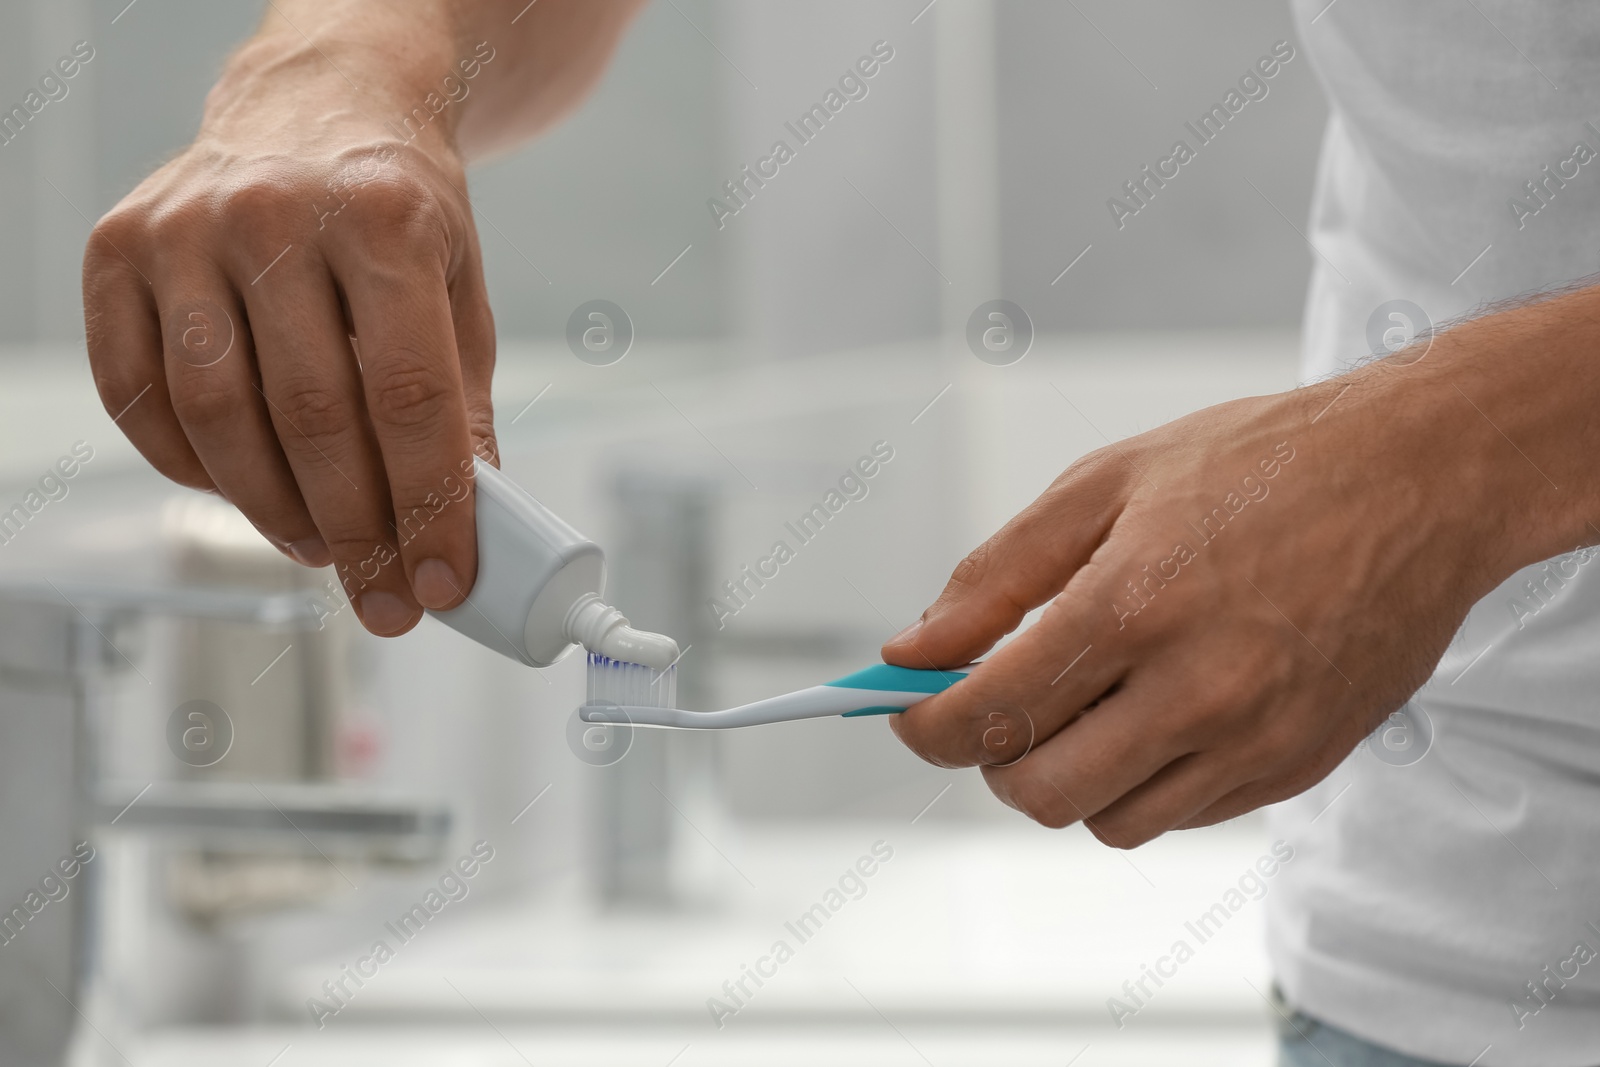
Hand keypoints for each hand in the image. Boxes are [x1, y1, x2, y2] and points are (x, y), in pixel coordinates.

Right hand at [83, 36, 494, 635]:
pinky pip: (138, 395)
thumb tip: (466, 526)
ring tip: (323, 551)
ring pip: (218, 416)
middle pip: (312, 418)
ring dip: (272, 511)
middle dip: (355, 531)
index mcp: (384, 217)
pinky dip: (191, 467)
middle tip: (383, 596)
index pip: (409, 396)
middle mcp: (275, 213)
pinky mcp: (118, 251)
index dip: (427, 507)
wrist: (320, 105)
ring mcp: (183, 228)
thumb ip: (461, 406)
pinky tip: (245, 494)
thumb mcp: (461, 290)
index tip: (441, 581)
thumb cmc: (398, 207)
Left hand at [882, 369, 1514, 846]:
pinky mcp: (1299, 765)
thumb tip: (914, 649)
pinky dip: (1142, 782)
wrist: (1423, 477)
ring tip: (1081, 704)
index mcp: (1137, 604)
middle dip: (991, 760)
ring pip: (1109, 822)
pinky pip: (1183, 815)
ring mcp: (1257, 739)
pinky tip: (1153, 712)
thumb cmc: (1259, 464)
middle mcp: (1199, 689)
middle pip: (1042, 792)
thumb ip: (997, 575)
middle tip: (991, 710)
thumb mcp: (1106, 483)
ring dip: (1068, 778)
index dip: (925, 726)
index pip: (991, 712)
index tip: (907, 715)